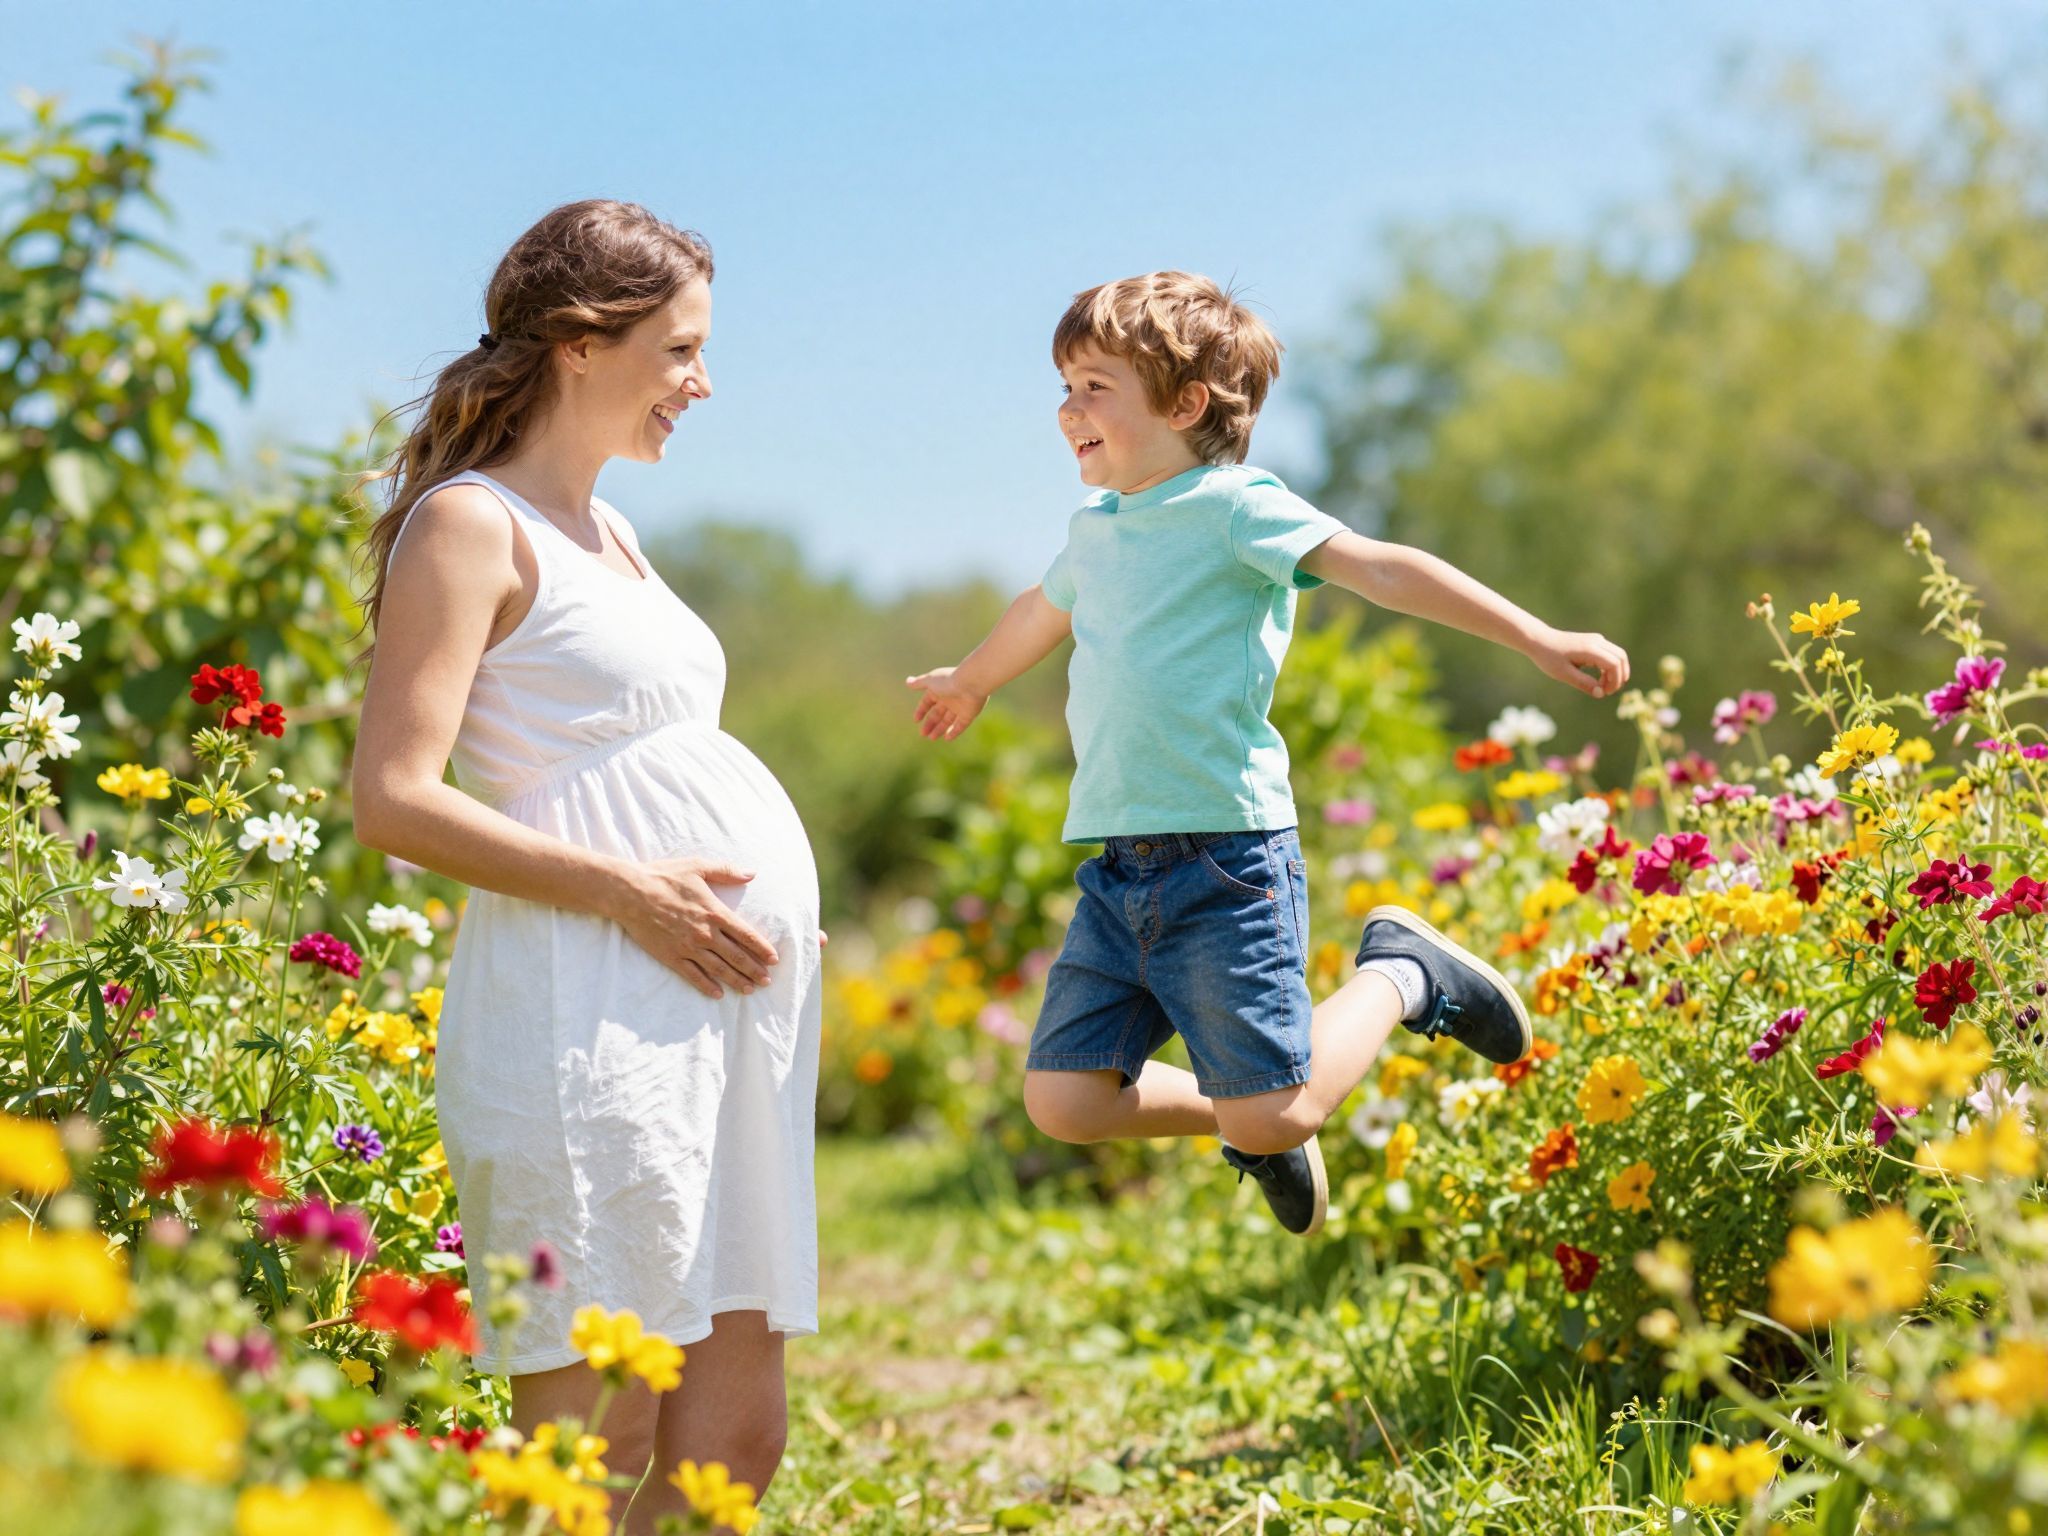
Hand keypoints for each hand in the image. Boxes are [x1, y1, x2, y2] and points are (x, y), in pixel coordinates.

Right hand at [608, 857, 779, 999]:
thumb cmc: (665, 876)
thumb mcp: (698, 866)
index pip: (746, 935)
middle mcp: (705, 933)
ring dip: (736, 980)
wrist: (630, 893)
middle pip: (736, 956)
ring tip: (750, 989)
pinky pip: (693, 975)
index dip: (762, 948)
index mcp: (715, 912)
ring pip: (718, 969)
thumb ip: (727, 871)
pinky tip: (717, 994)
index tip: (774, 959)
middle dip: (754, 970)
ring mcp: (688, 947)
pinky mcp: (671, 956)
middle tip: (767, 981)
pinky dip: (707, 986)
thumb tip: (752, 873)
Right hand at [905, 667, 987, 740]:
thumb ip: (919, 683)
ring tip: (931, 738)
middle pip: (937, 714)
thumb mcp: (930, 681)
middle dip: (930, 724)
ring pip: (947, 721)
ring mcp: (959, 707)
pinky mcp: (968, 715)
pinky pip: (960, 726)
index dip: (921, 710)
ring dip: (939, 729)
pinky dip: (954, 732)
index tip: (916, 720)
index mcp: (939, 690)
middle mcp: (949, 699)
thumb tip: (907, 682)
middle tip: (923, 734)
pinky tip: (946, 738)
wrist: (971, 683)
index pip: (928, 702)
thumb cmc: (948, 680)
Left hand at [1528, 626, 1630, 699]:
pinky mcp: (1594, 642)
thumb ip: (1583, 683)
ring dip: (1615, 672)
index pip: (1614, 664)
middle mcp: (1597, 641)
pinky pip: (1610, 654)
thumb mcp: (1564, 674)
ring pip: (1617, 655)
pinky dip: (1609, 668)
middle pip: (1621, 657)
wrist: (1539, 640)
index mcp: (1590, 649)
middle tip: (1608, 691)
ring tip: (1602, 687)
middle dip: (1619, 676)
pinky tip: (1599, 679)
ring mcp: (1596, 640)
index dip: (1615, 680)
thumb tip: (1601, 694)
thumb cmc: (1549, 657)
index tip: (1605, 693)